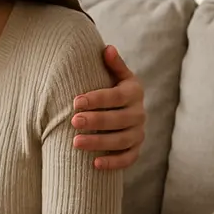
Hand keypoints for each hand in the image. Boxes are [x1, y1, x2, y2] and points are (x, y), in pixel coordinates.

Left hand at [72, 44, 145, 169]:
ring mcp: (139, 133)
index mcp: (134, 92)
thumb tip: (107, 48)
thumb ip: (112, 64)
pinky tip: (94, 164)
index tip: (76, 101)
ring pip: (122, 141)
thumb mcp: (115, 75)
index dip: (97, 99)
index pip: (117, 96)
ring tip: (75, 143)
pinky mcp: (135, 149)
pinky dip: (113, 163)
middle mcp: (139, 113)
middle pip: (119, 120)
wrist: (123, 109)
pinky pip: (128, 159)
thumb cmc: (112, 89)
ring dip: (99, 143)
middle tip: (74, 121)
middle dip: (96, 121)